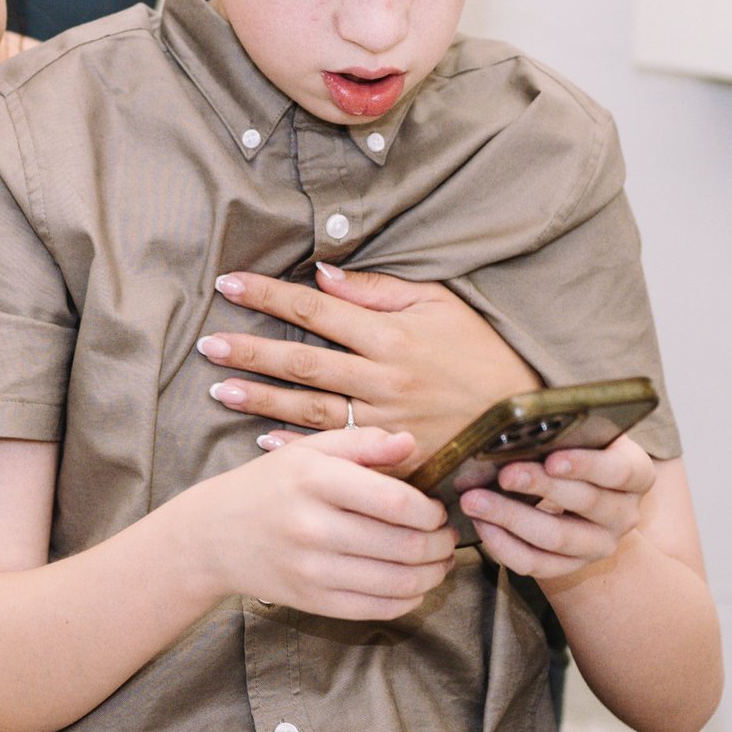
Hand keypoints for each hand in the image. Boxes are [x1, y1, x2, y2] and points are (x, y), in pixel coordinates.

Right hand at [177, 426, 455, 620]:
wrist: (214, 534)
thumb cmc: (270, 485)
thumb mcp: (308, 450)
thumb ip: (363, 443)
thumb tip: (413, 443)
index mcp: (315, 479)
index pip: (396, 502)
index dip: (431, 510)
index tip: (437, 508)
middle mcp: (313, 526)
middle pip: (404, 545)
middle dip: (440, 544)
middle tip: (446, 537)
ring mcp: (312, 570)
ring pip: (399, 582)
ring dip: (433, 574)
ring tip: (439, 561)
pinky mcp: (312, 601)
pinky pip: (378, 609)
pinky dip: (409, 599)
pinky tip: (414, 584)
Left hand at [199, 265, 537, 473]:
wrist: (524, 418)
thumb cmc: (480, 352)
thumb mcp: (440, 305)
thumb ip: (380, 291)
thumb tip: (324, 275)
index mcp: (391, 335)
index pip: (317, 309)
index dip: (270, 295)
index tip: (229, 284)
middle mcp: (384, 378)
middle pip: (304, 361)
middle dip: (252, 350)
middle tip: (207, 343)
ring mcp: (386, 421)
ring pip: (311, 408)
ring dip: (261, 399)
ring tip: (219, 391)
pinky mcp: (393, 456)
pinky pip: (337, 452)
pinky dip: (298, 448)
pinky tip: (262, 442)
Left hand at [459, 434, 657, 584]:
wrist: (586, 496)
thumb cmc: (578, 452)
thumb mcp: (584, 437)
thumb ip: (562, 433)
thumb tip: (516, 429)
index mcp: (636, 474)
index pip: (619, 471)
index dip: (586, 465)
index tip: (551, 459)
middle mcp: (625, 514)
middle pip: (585, 503)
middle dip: (539, 487)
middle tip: (503, 474)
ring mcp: (600, 545)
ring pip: (557, 538)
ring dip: (511, 518)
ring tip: (475, 500)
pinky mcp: (572, 566)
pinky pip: (536, 563)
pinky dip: (505, 545)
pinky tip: (482, 524)